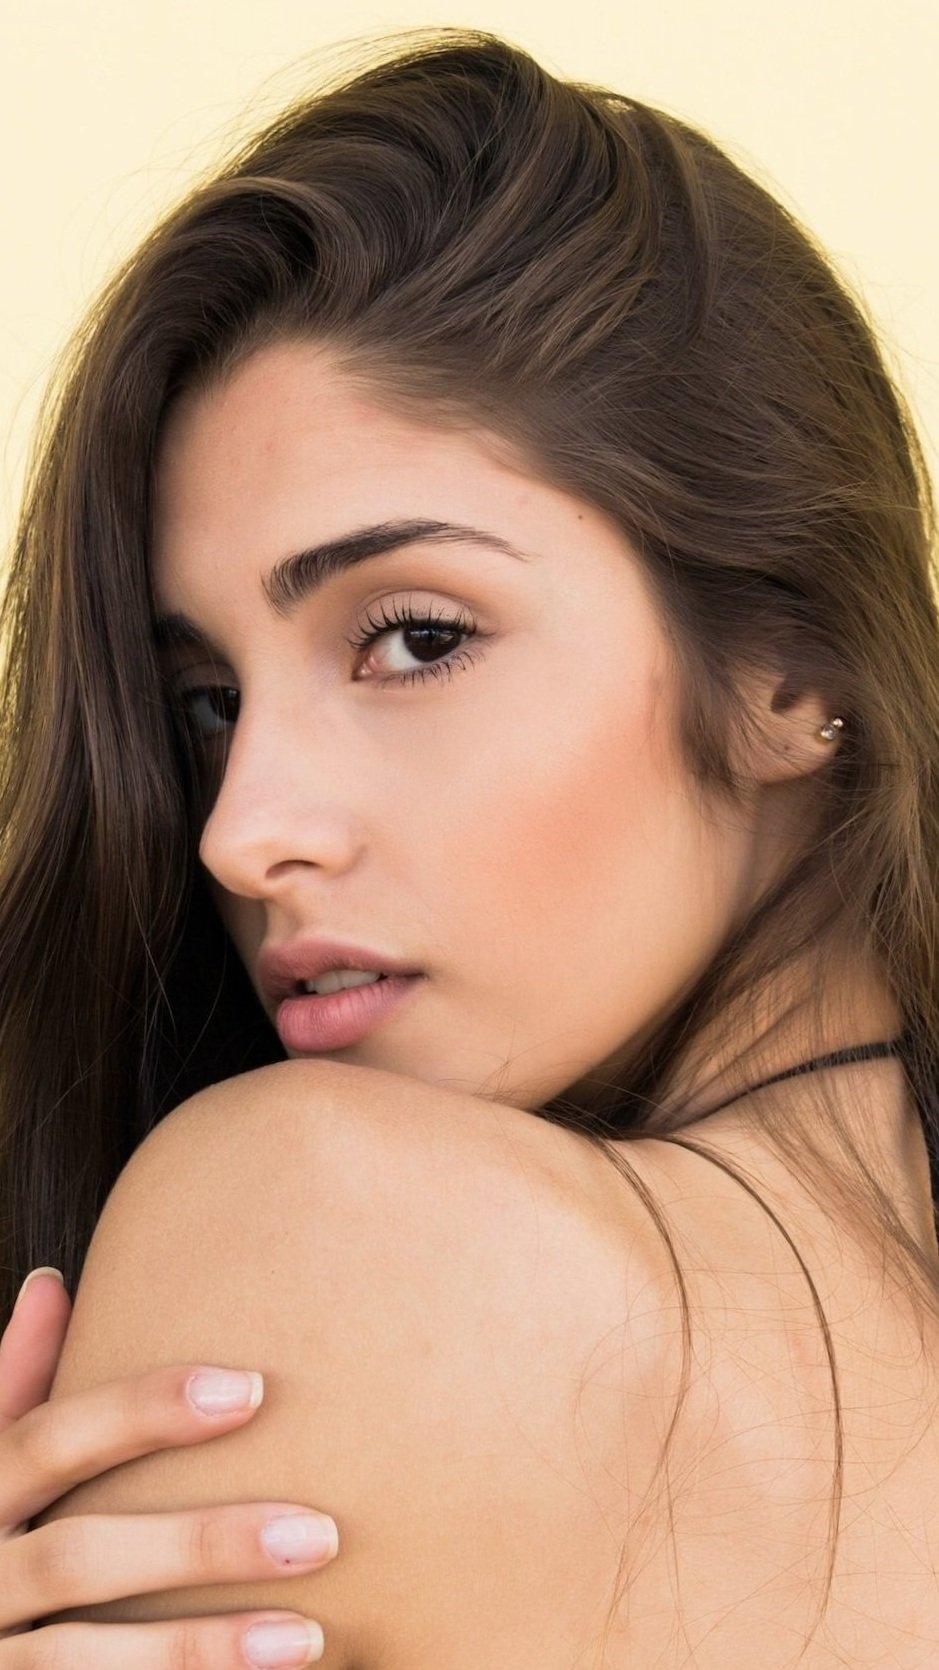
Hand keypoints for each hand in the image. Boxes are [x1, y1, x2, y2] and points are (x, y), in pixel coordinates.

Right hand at [0, 1269, 333, 1664]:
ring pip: (83, 1660)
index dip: (143, 1411)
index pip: (53, 1437)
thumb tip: (50, 1284)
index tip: (252, 1389)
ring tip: (308, 1637)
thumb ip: (13, 1389)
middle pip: (80, 1554)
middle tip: (320, 1534)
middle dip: (199, 1544)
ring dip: (202, 1649)